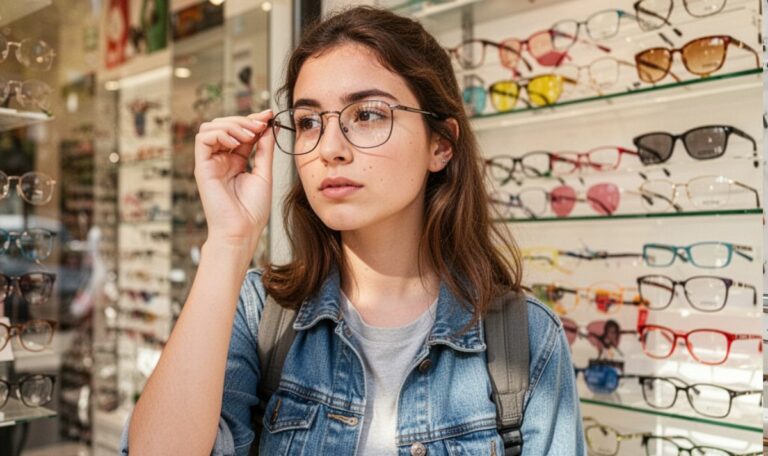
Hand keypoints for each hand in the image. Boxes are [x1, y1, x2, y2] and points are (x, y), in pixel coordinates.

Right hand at [193, 109, 275, 250]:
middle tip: (261, 124)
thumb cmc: (252, 210)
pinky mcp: (201, 167)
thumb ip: (264, 150)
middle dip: (244, 120)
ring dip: (232, 124)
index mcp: (236, 161)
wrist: (242, 231)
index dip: (253, 121)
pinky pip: (203, 139)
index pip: (241, 132)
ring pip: (212, 127)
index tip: (269, 115)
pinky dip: (220, 133)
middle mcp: (221, 159)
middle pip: (225, 125)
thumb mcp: (264, 174)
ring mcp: (210, 162)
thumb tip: (268, 127)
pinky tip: (236, 140)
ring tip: (250, 134)